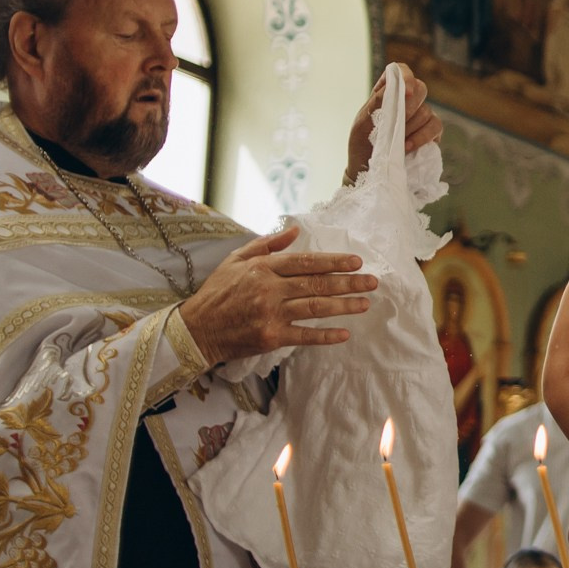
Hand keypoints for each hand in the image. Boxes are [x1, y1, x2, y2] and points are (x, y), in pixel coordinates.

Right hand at [176, 226, 376, 366]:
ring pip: (315, 308)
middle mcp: (269, 289)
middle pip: (317, 284)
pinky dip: (325, 335)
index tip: (356, 262)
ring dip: (344, 306)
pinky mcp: (270, 337)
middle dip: (348, 283)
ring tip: (365, 303)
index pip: (306, 262)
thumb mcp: (236, 260)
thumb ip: (266, 244)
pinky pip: (304, 336)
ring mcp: (271, 314)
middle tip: (372, 282)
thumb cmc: (218, 293)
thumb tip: (294, 230)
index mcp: (263, 268)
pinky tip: (344, 333)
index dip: (333, 262)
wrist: (196, 329)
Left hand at [346, 66, 441, 184]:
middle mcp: (407, 102)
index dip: (406, 77)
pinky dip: (423, 137)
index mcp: (386, 94)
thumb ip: (376, 105)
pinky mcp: (431, 133)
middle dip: (410, 108)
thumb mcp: (361, 125)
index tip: (406, 93)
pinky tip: (408, 147)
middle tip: (397, 125)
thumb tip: (393, 88)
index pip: (400, 72)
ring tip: (397, 142)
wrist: (369, 172)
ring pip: (427, 111)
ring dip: (411, 128)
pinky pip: (436, 127)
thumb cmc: (362, 147)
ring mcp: (420, 117)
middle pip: (421, 89)